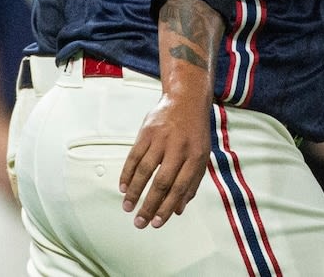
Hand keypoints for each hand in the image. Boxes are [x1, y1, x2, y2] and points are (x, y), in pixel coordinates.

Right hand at [120, 94, 210, 228]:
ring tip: (127, 207)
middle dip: (149, 205)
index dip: (167, 207)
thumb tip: (178, 210)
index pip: (180, 187)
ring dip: (134, 191)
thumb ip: (192, 183)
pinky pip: (134, 155)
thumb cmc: (194, 133)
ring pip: (145, 170)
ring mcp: (161, 138)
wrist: (186, 99)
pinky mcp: (147, 131)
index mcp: (195, 156)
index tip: (157, 223)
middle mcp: (179, 148)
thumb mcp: (201, 156)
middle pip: (162, 182)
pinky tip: (123, 187)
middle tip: (139, 222)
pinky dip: (127, 173)